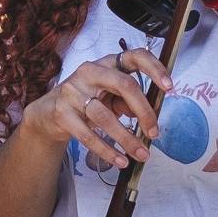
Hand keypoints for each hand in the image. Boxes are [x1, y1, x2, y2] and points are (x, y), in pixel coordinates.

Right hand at [28, 48, 171, 168]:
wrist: (47, 113)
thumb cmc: (86, 101)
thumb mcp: (109, 96)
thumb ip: (128, 101)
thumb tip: (148, 115)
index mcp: (106, 63)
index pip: (134, 56)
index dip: (154, 69)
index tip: (170, 87)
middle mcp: (89, 72)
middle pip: (124, 85)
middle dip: (144, 111)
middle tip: (154, 132)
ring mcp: (72, 91)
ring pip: (106, 116)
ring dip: (127, 139)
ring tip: (141, 154)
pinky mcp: (61, 113)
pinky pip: (88, 135)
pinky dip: (107, 151)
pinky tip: (120, 160)